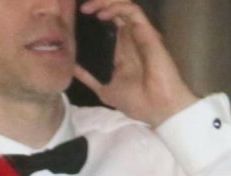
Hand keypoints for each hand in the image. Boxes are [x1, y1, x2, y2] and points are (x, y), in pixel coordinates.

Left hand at [73, 0, 197, 126]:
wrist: (158, 109)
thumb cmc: (138, 103)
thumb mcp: (105, 90)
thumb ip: (89, 78)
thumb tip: (72, 69)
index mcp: (122, 49)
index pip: (109, 22)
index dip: (96, 13)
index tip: (79, 17)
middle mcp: (131, 38)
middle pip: (115, 9)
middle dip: (98, 3)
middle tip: (83, 9)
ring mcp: (139, 34)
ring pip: (123, 4)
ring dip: (105, 2)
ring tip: (89, 8)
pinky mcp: (147, 32)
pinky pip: (132, 10)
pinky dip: (116, 8)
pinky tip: (102, 15)